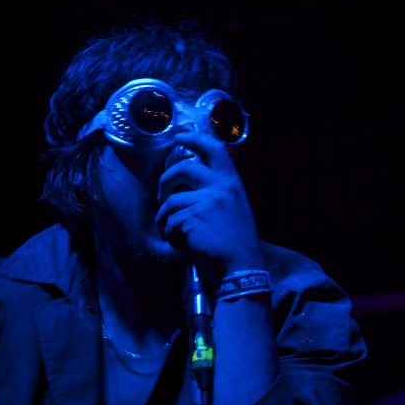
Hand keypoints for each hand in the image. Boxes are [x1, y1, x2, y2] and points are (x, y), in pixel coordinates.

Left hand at [156, 131, 265, 280]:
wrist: (242, 267)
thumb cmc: (237, 243)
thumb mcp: (235, 209)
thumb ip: (218, 194)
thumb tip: (189, 188)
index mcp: (232, 183)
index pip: (215, 149)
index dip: (195, 139)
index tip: (180, 137)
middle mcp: (220, 187)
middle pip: (183, 168)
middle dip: (166, 180)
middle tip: (162, 194)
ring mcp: (206, 201)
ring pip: (170, 202)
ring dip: (166, 220)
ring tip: (173, 234)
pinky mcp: (192, 217)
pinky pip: (170, 223)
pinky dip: (171, 236)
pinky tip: (182, 246)